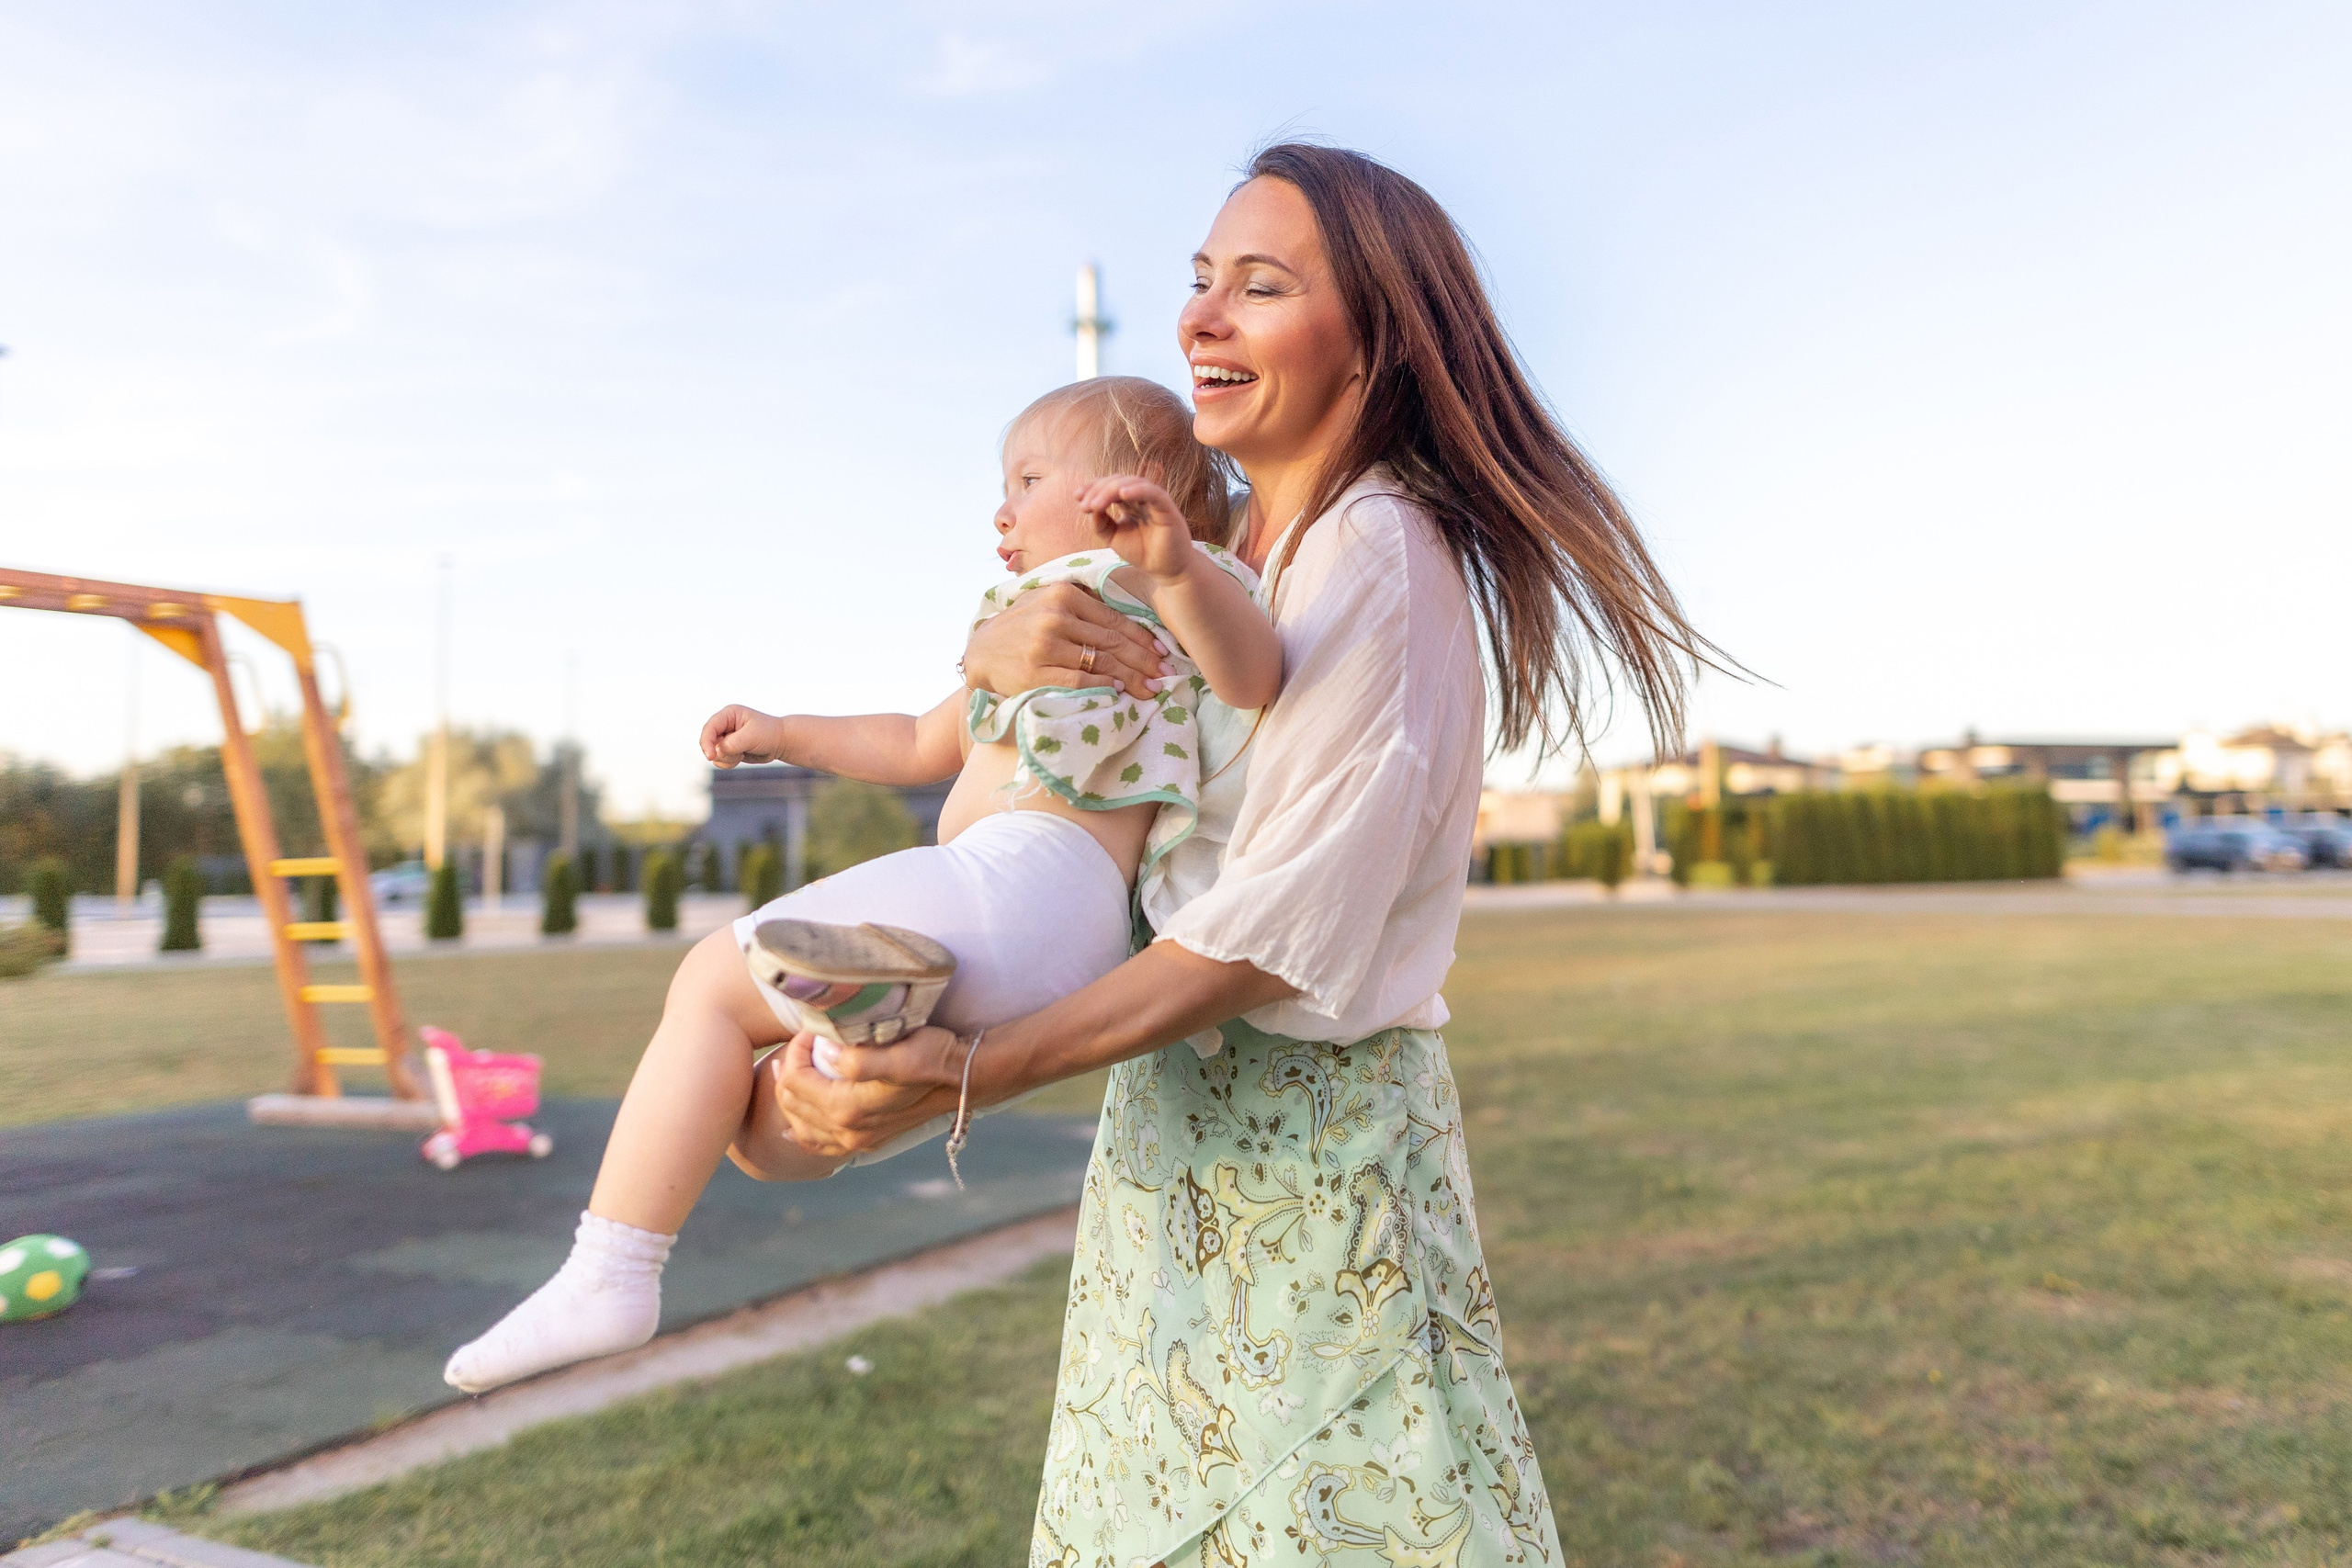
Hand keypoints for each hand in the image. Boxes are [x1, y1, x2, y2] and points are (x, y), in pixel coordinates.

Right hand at [700, 705, 785, 767]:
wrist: (780, 742)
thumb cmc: (768, 734)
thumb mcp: (751, 737)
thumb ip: (732, 744)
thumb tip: (716, 752)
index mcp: (728, 714)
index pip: (709, 728)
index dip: (706, 742)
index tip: (711, 756)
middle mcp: (724, 725)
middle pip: (709, 742)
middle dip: (721, 752)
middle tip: (739, 754)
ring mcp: (725, 737)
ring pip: (714, 753)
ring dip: (727, 758)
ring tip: (743, 753)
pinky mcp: (728, 749)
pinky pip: (720, 760)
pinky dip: (729, 763)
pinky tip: (741, 757)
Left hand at [756, 1029, 960, 1158]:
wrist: (964, 1078)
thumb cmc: (934, 1056)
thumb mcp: (900, 1052)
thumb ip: (859, 1059)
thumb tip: (825, 1054)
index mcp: (849, 1109)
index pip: (796, 1081)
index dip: (795, 1052)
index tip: (810, 1031)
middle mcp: (849, 1131)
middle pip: (793, 1104)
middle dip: (789, 1071)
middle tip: (799, 1046)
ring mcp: (858, 1140)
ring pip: (801, 1126)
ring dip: (790, 1099)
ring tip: (790, 1073)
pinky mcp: (868, 1140)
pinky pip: (820, 1145)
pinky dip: (802, 1132)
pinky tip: (794, 1125)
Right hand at [962, 581, 1169, 696]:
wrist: (982, 652)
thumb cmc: (1023, 628)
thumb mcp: (1048, 603)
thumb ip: (1084, 606)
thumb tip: (1135, 626)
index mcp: (1063, 594)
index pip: (1114, 619)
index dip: (1143, 639)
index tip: (1163, 653)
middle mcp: (1055, 616)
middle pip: (1113, 642)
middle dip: (1144, 661)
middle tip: (1167, 675)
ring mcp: (1045, 644)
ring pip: (1101, 663)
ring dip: (1131, 679)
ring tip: (1151, 689)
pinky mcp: (1036, 672)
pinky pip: (1080, 681)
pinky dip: (1102, 687)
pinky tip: (1118, 692)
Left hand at [1077, 475, 1194, 582]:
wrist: (1164, 569)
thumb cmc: (1142, 552)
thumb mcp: (1113, 538)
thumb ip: (1101, 523)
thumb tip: (1090, 507)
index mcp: (1129, 501)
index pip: (1109, 485)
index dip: (1092, 487)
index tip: (1076, 497)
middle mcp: (1141, 497)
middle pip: (1118, 481)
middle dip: (1098, 490)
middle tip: (1084, 506)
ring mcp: (1154, 500)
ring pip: (1132, 482)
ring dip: (1111, 490)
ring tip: (1096, 505)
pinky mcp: (1167, 507)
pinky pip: (1152, 492)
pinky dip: (1137, 490)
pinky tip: (1122, 494)